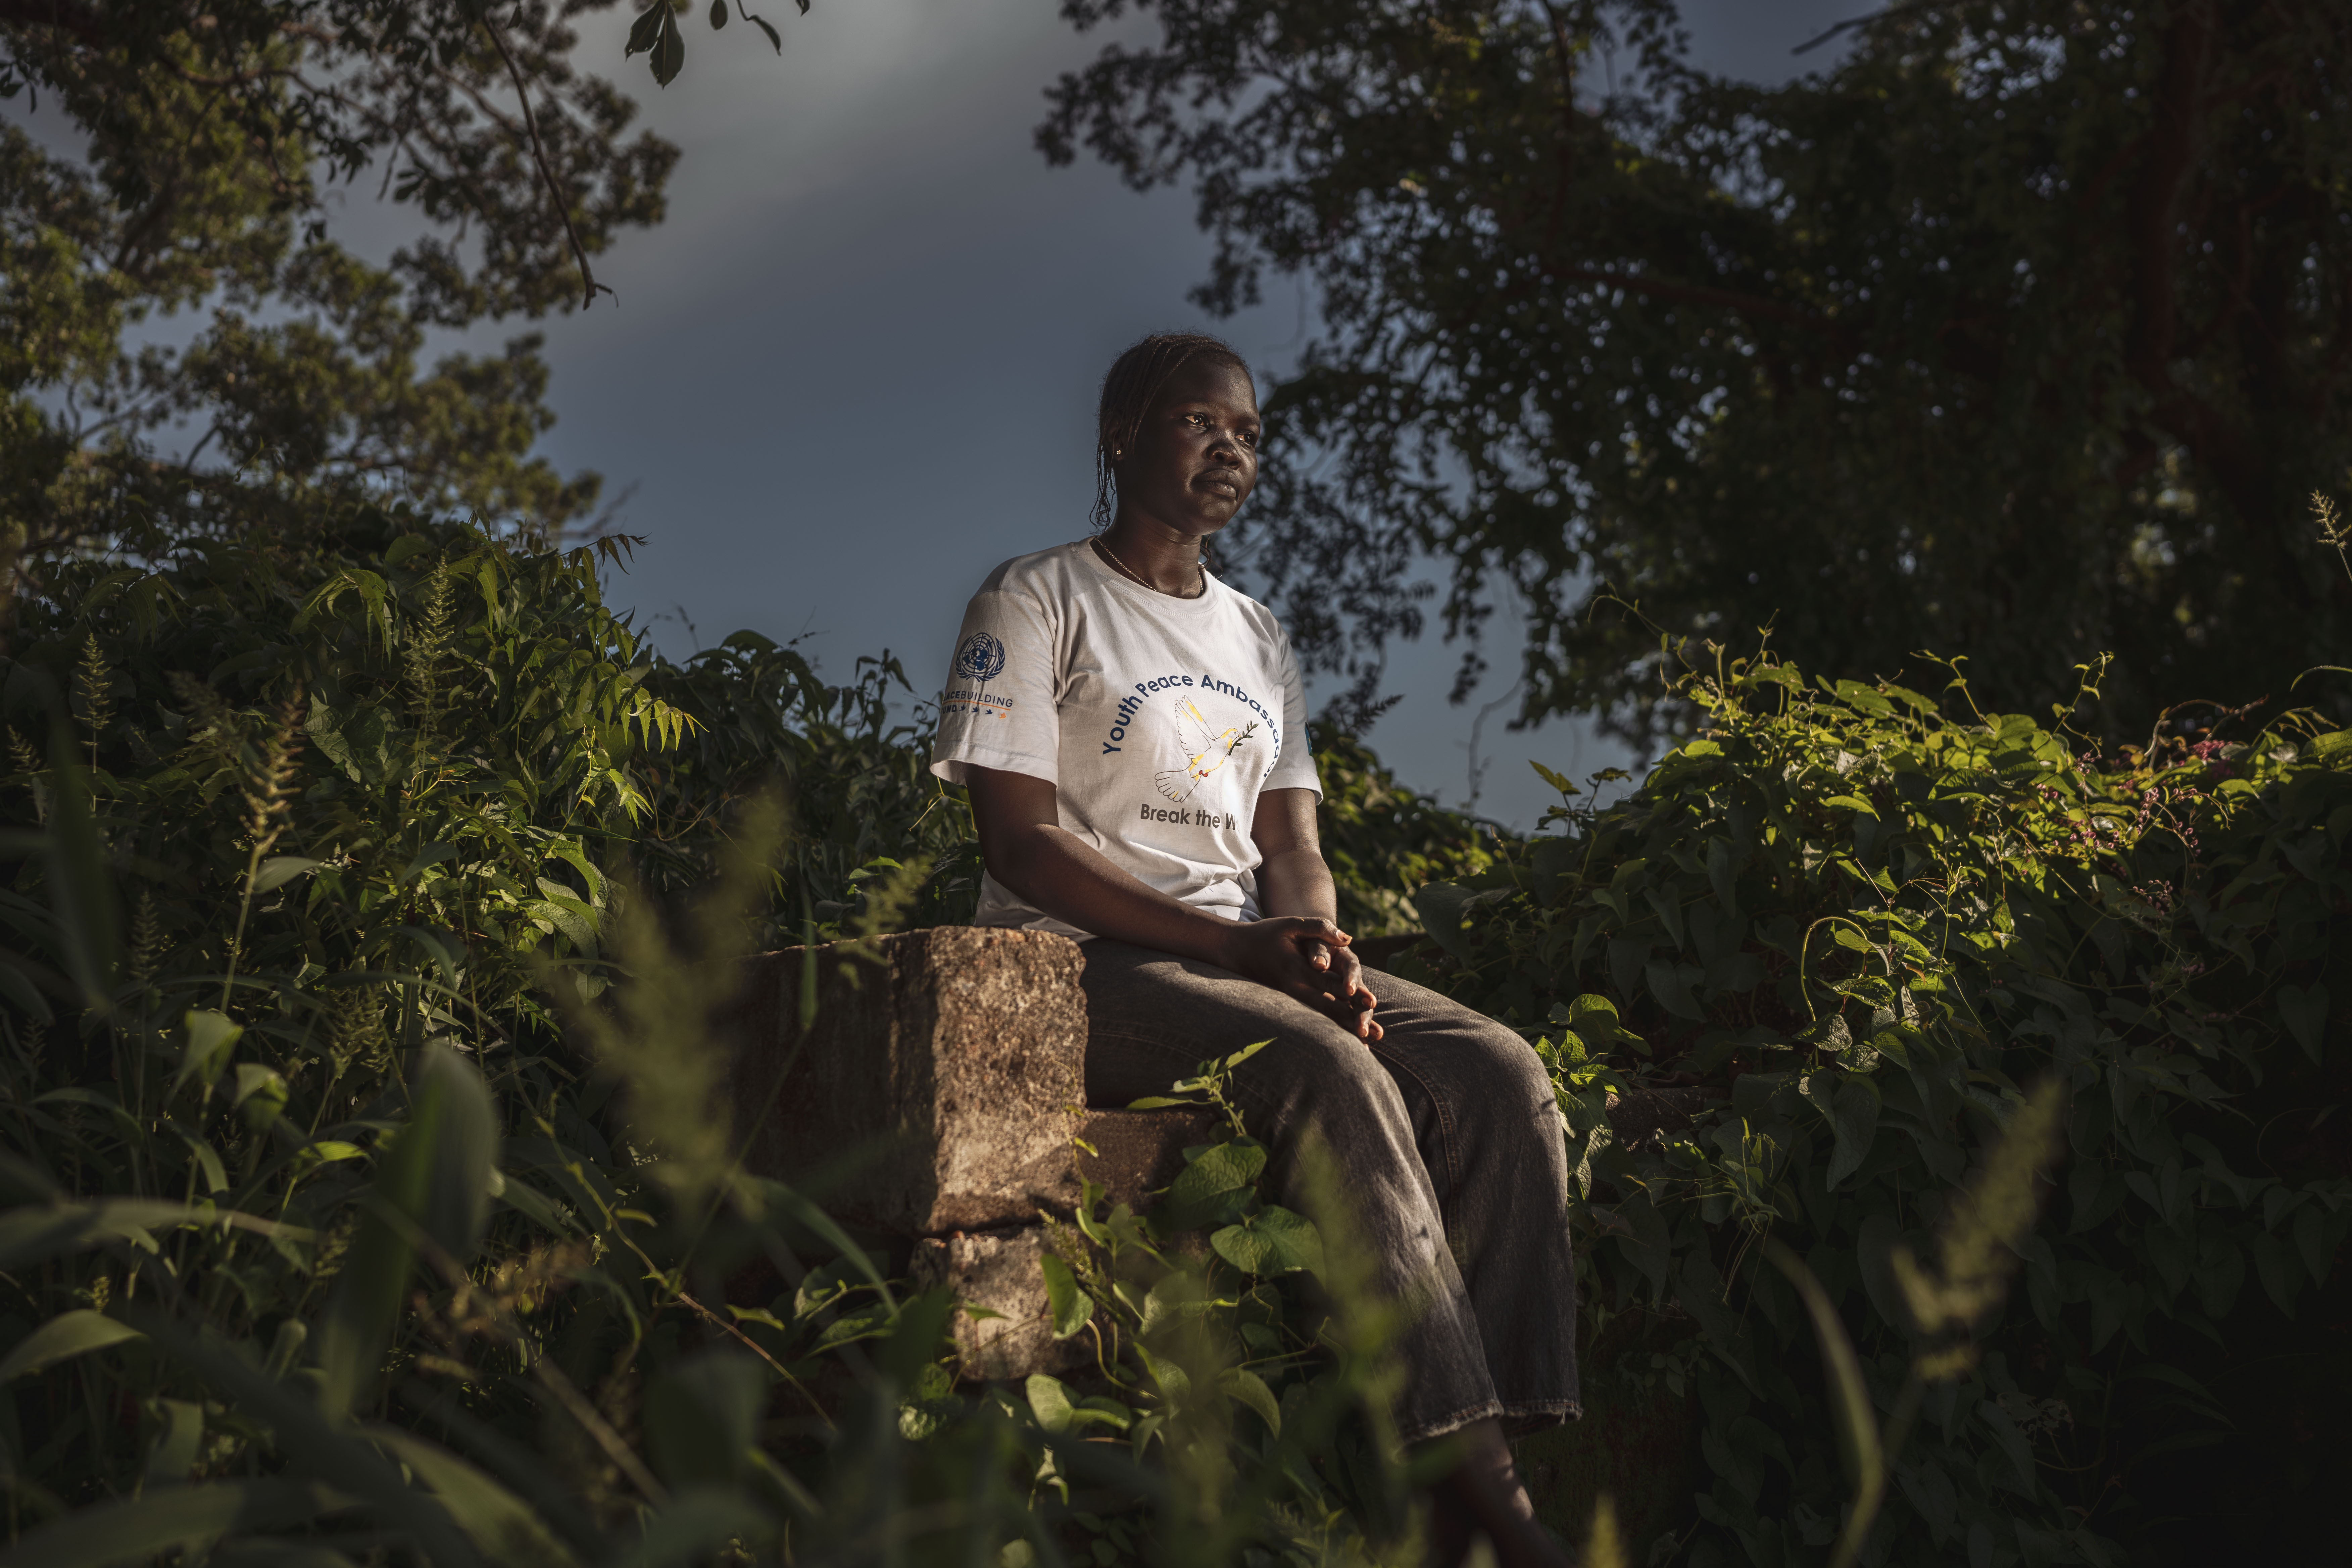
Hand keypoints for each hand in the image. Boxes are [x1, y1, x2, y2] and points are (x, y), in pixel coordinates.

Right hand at [1216, 916, 1383, 1041]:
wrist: (1237, 950)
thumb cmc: (1265, 934)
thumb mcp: (1290, 924)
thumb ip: (1319, 928)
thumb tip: (1348, 939)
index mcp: (1296, 968)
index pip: (1330, 982)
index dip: (1352, 992)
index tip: (1372, 1003)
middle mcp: (1294, 988)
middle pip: (1328, 1007)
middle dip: (1354, 1020)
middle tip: (1377, 1033)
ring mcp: (1290, 998)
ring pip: (1321, 1018)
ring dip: (1344, 1031)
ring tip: (1367, 1045)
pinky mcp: (1289, 1003)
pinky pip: (1312, 1018)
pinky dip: (1330, 1029)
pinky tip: (1345, 1041)